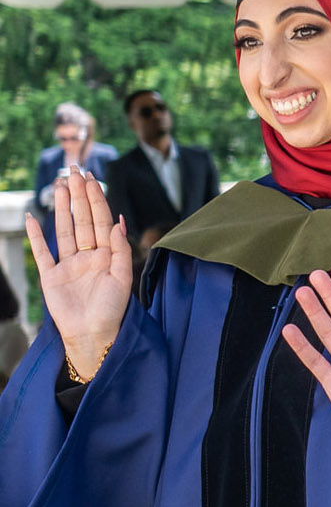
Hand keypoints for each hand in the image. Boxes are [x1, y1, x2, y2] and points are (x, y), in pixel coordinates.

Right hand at [25, 172, 132, 379]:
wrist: (93, 335)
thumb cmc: (112, 310)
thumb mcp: (123, 279)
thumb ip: (121, 250)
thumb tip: (118, 222)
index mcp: (107, 255)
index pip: (101, 221)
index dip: (96, 199)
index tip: (92, 178)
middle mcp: (87, 256)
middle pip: (82, 220)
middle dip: (79, 195)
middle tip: (74, 171)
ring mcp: (68, 264)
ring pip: (63, 230)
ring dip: (61, 208)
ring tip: (60, 185)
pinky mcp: (51, 275)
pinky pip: (41, 251)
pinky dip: (35, 235)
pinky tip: (32, 218)